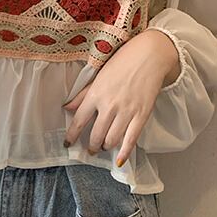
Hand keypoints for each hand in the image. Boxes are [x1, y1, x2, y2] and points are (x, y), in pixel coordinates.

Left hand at [62, 29, 180, 166]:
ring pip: (112, 139)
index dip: (72, 135)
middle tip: (91, 149)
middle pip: (96, 134)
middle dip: (92, 145)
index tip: (68, 144)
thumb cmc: (123, 61)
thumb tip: (67, 107)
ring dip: (106, 146)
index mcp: (95, 94)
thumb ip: (83, 94)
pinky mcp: (141, 115)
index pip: (78, 121)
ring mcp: (126, 111)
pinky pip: (131, 139)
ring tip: (105, 146)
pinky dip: (124, 153)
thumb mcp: (98, 75)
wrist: (149, 55)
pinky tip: (120, 161)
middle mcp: (108, 105)